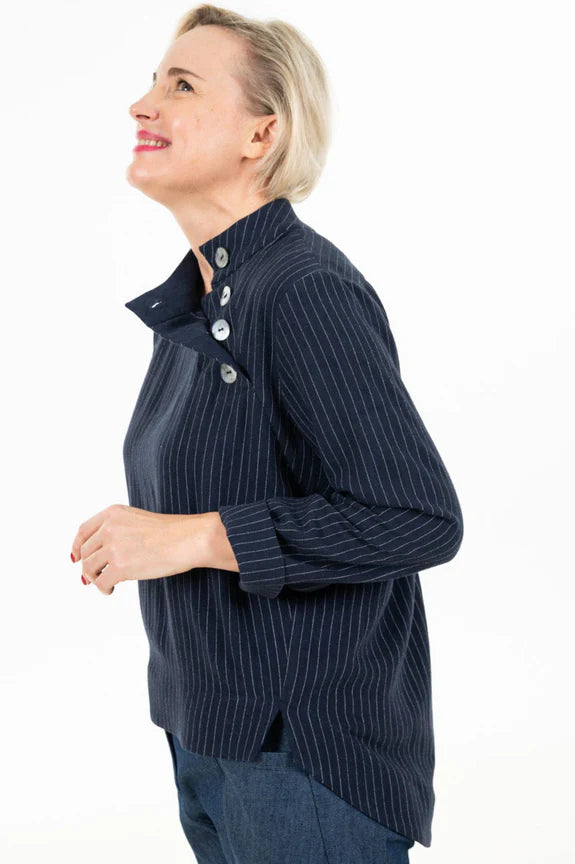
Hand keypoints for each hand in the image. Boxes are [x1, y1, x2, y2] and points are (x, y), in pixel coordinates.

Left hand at [70, 504, 210, 595]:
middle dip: (87, 566)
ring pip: (89, 568)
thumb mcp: (137, 520)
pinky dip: (103, 589)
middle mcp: (109, 528)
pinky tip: (112, 589)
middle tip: (94, 577)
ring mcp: (114, 547)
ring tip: (107, 583)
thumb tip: (100, 554)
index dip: (77, 546)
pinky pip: (101, 582)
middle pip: (85, 552)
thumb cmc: (171, 532)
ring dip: (95, 578)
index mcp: (112, 513)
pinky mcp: (120, 567)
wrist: (189, 539)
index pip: (83, 531)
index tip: (76, 558)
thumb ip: (117, 530)